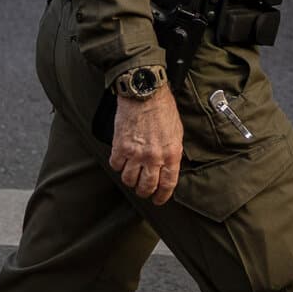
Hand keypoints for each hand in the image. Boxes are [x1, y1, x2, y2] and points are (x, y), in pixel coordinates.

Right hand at [108, 87, 183, 204]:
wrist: (145, 92)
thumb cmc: (162, 108)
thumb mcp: (176, 132)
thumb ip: (172, 153)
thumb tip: (168, 167)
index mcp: (171, 154)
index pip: (167, 184)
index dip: (161, 196)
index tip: (157, 199)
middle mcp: (154, 157)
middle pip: (146, 186)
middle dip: (144, 191)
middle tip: (142, 189)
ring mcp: (136, 153)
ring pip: (129, 180)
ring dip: (130, 180)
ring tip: (131, 174)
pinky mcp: (120, 146)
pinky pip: (116, 166)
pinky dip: (118, 166)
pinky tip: (121, 160)